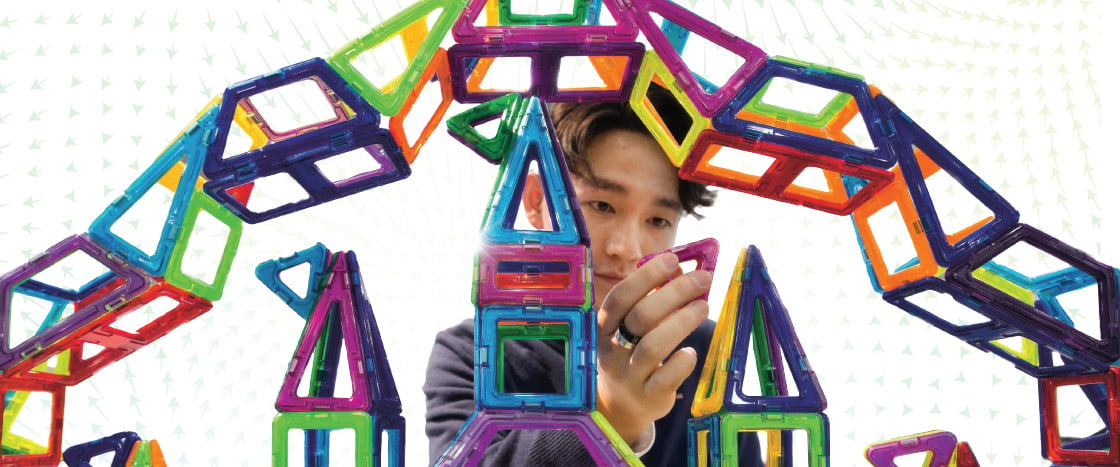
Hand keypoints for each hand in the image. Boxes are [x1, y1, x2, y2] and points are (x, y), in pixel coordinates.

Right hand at [594, 253, 711, 446]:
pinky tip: (690, 352)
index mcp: (605, 326)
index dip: (646, 276)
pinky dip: (681, 362)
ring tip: (704, 307)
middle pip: (641, 316)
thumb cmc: (632, 352)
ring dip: (682, 322)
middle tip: (703, 279)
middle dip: (674, 293)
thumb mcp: (632, 326)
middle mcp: (612, 349)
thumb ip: (653, 298)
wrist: (621, 403)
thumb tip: (682, 269)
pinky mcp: (648, 395)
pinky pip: (667, 378)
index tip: (672, 259)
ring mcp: (629, 375)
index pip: (621, 296)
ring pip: (653, 346)